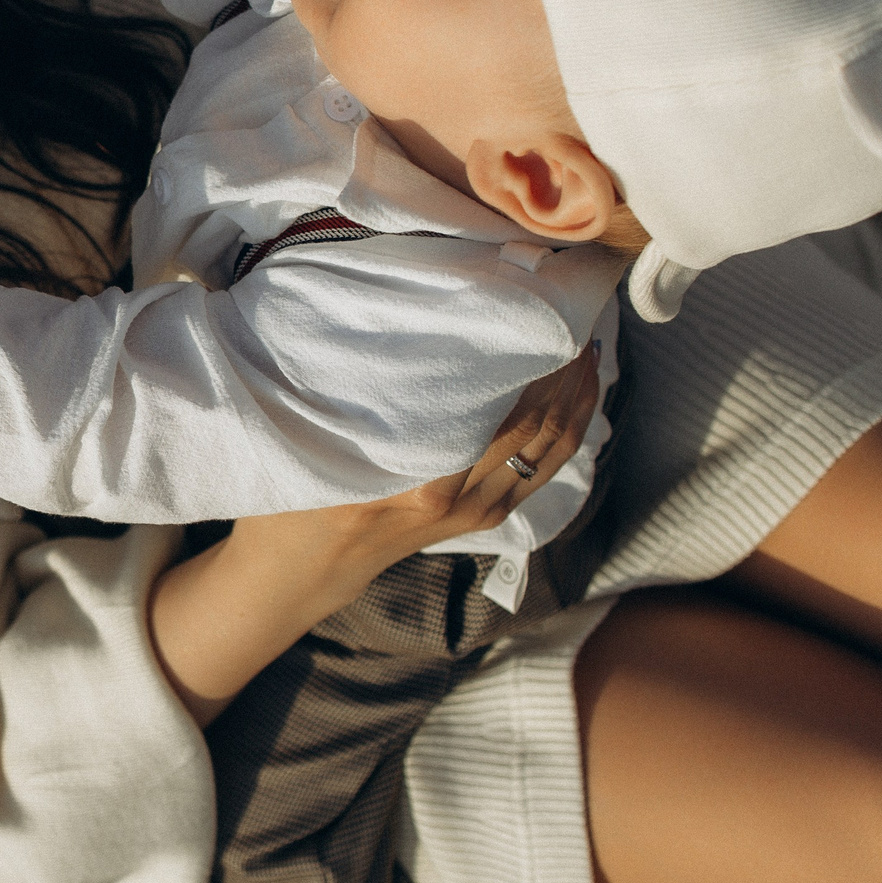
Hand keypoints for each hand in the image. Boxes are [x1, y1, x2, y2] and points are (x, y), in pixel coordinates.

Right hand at [259, 338, 604, 602]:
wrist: (305, 570)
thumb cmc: (300, 500)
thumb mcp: (322, 448)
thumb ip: (363, 403)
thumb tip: (408, 329)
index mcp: (424, 486)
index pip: (508, 418)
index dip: (538, 366)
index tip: (545, 313)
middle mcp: (462, 502)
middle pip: (542, 429)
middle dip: (565, 372)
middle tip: (574, 314)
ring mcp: (478, 513)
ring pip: (553, 450)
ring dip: (575, 397)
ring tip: (581, 344)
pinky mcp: (484, 517)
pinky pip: (544, 467)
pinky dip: (568, 427)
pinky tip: (572, 393)